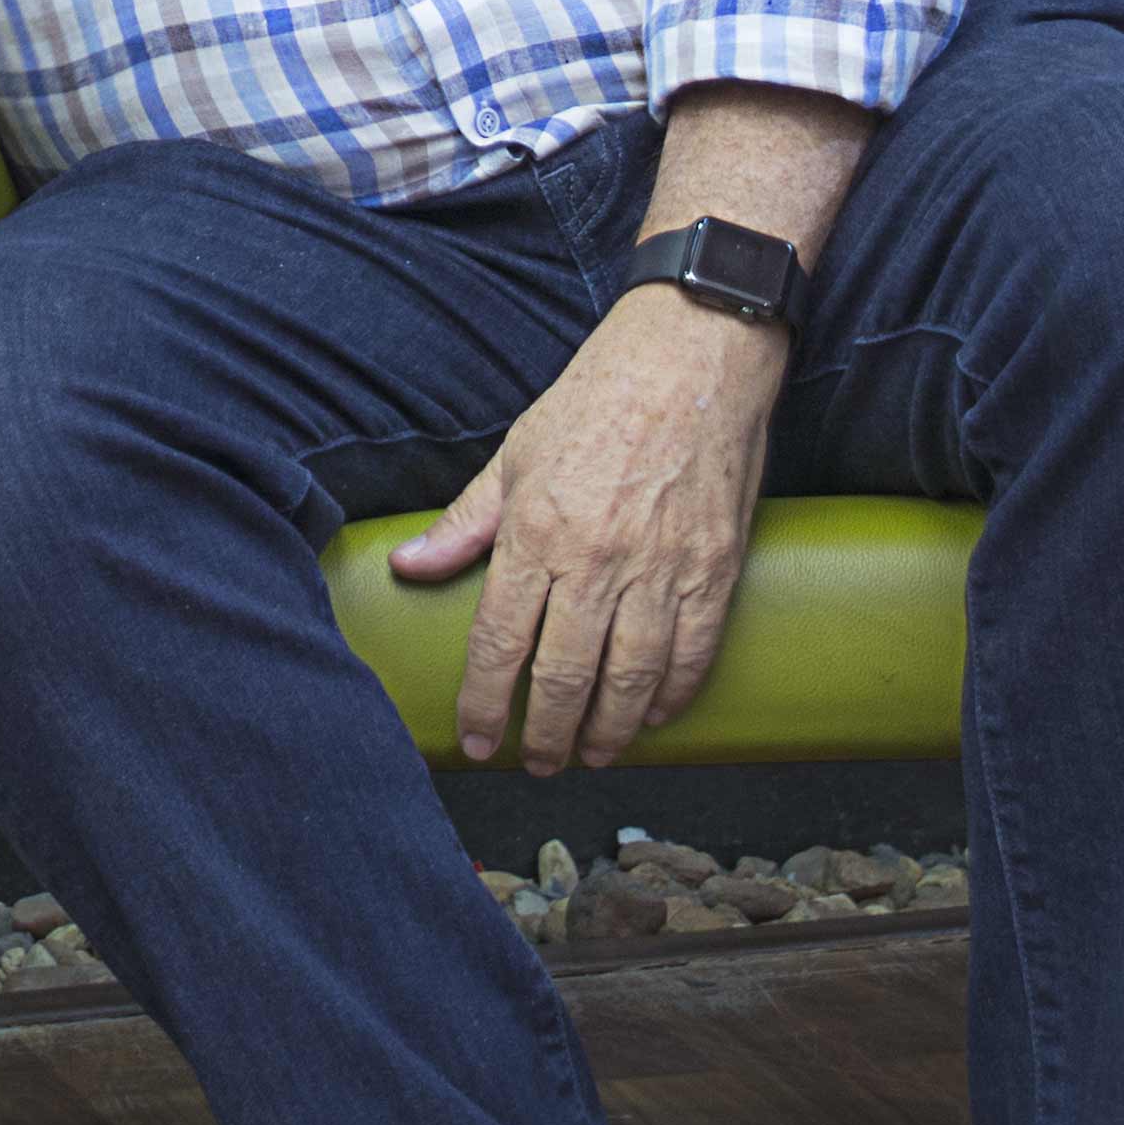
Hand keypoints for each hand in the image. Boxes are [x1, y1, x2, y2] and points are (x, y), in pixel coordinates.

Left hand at [388, 293, 786, 766]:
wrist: (691, 360)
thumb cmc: (594, 401)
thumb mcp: (513, 453)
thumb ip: (463, 522)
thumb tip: (407, 568)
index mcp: (537, 530)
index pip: (500, 641)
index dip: (485, 702)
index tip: (476, 741)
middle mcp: (597, 560)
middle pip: (565, 675)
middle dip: (546, 735)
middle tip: (537, 764)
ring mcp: (661, 569)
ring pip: (631, 680)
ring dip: (610, 732)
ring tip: (592, 756)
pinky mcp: (715, 570)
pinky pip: (693, 654)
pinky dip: (672, 697)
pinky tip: (653, 717)